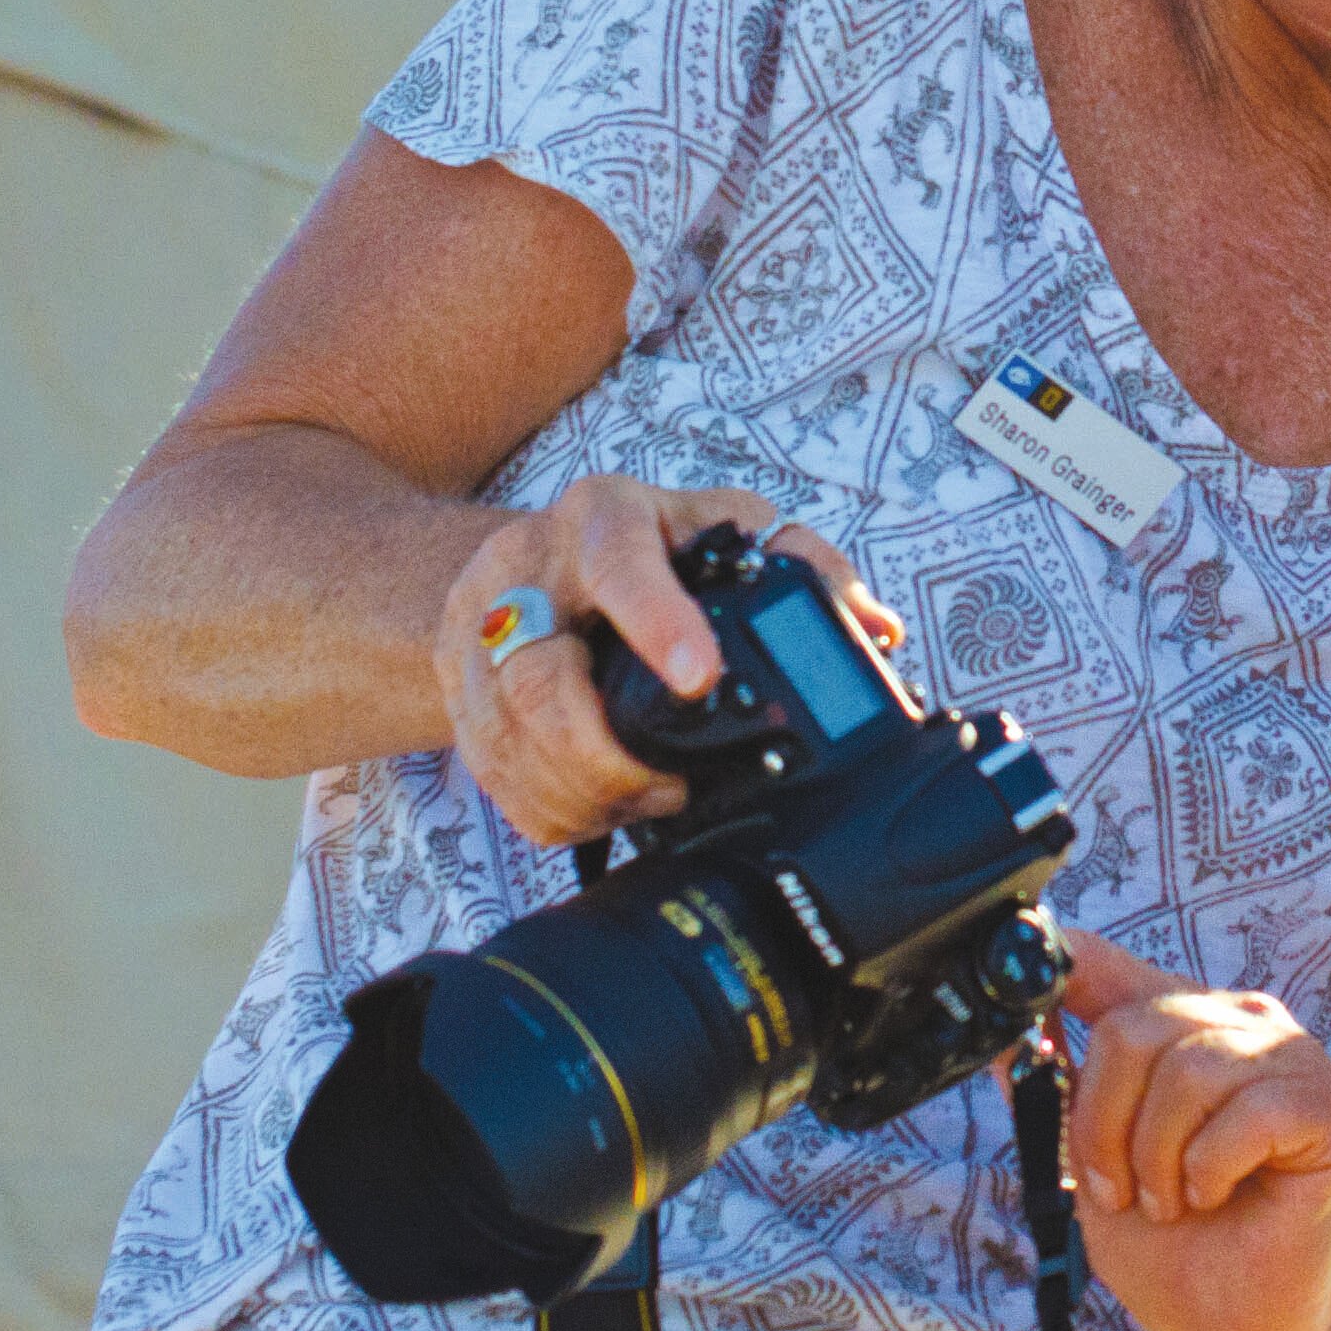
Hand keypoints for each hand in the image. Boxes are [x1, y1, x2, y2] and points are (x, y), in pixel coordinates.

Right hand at [432, 476, 900, 845]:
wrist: (531, 560)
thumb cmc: (646, 547)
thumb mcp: (722, 529)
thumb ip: (801, 566)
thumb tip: (875, 627)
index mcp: (601, 519)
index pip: (620, 562)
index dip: (657, 622)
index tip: (700, 678)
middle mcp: (524, 570)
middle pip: (541, 680)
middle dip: (609, 756)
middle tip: (671, 783)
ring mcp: (476, 637)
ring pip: (509, 740)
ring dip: (583, 793)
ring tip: (646, 798)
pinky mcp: (455, 695)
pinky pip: (493, 777)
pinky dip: (550, 811)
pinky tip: (599, 807)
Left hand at [1051, 931, 1330, 1330]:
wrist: (1242, 1325)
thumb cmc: (1175, 1247)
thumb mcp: (1091, 1166)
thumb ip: (1061, 1096)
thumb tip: (1006, 1039)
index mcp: (1175, 1022)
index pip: (1100, 962)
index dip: (1052, 971)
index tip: (1014, 1011)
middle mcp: (1235, 1020)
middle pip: (1131, 1029)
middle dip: (1105, 1127)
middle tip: (1122, 1190)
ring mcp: (1288, 1055)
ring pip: (1185, 1070)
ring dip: (1159, 1159)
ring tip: (1174, 1200)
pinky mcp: (1329, 1100)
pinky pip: (1245, 1114)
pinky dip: (1211, 1169)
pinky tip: (1218, 1195)